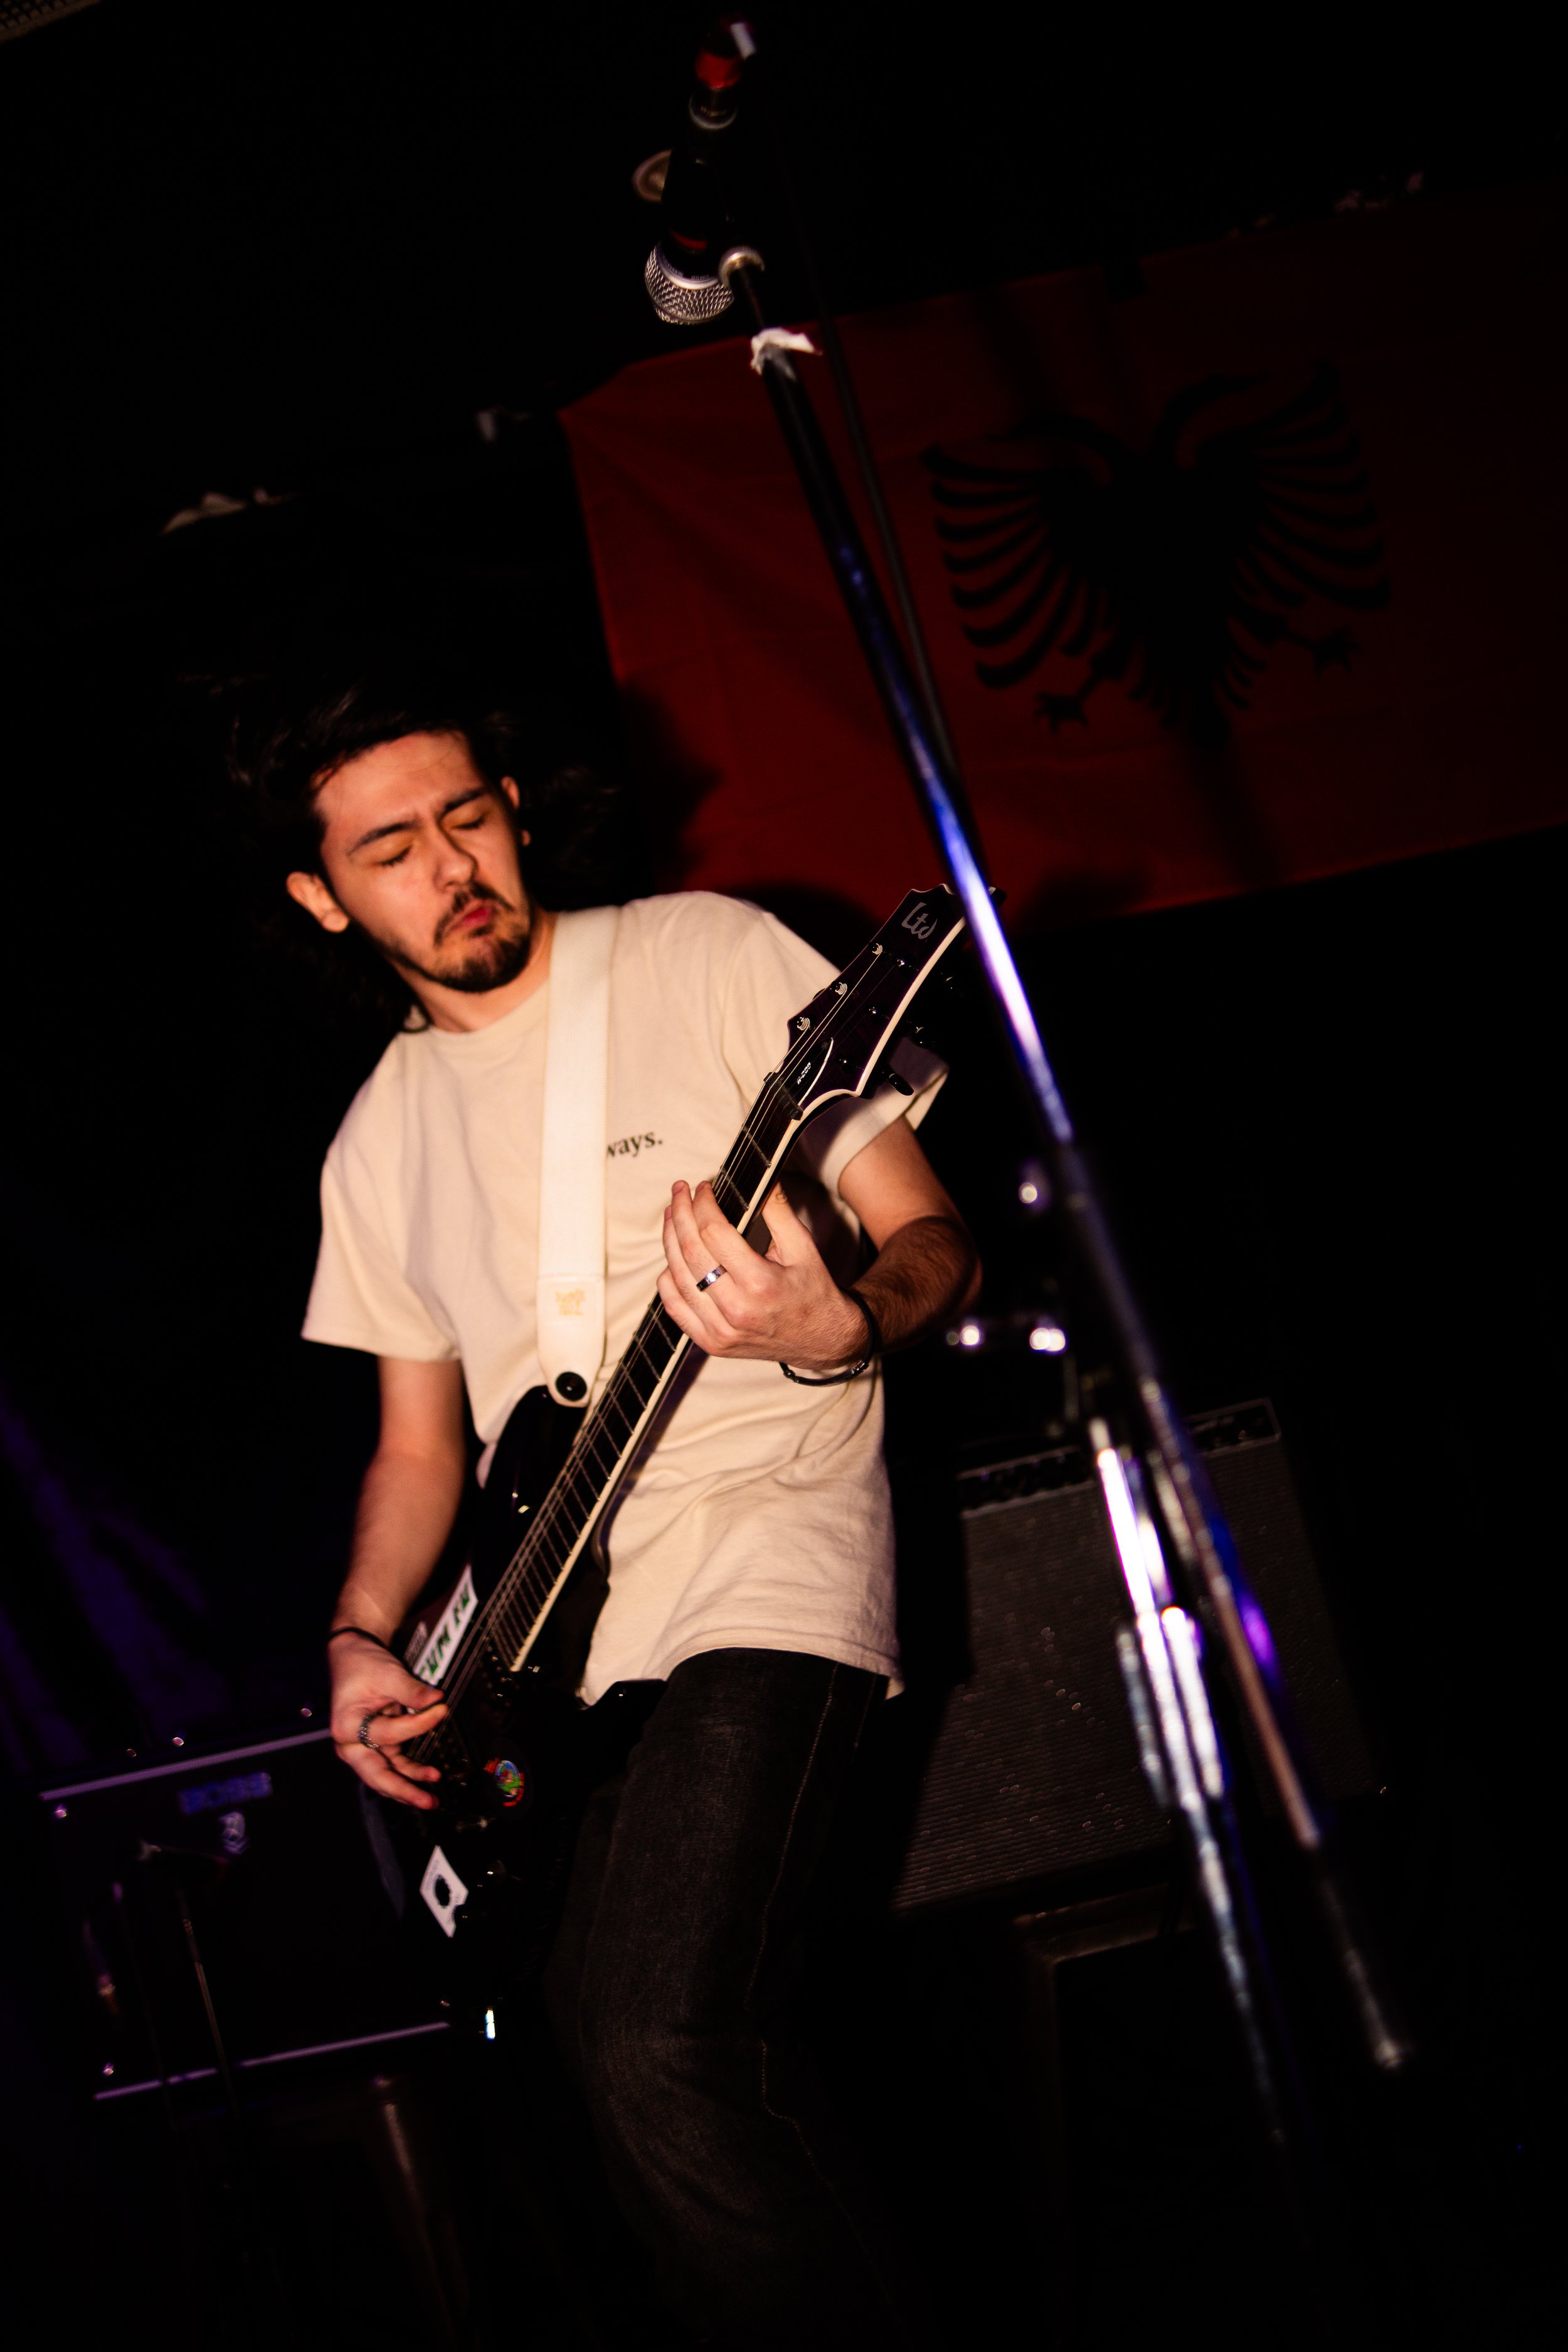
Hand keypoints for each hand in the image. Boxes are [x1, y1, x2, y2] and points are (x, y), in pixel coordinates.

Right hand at [329, 1631, 448, 1811]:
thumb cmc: (363, 1665)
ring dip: (409, 1787)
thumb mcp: (387, 1674)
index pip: (389, 1733)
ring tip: (432, 1798)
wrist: (352, 1655)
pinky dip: (409, 1772)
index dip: (418, 1725)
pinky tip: (428, 1776)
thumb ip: (412, 1691)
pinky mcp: (376, 1744)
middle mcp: (350, 1744)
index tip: (441, 1710)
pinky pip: (393, 1764)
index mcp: (346, 1727)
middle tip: (428, 1801)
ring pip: (386, 1775)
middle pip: (377, 1775)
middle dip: (404, 1790)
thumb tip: (438, 1701)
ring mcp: (362, 1747)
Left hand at [658, 1179, 867, 1370]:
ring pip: (677, 1277)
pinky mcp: (711, 1343)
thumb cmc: (813, 1290)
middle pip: (690, 1251)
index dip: (703, 1204)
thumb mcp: (803, 1246)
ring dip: (670, 1240)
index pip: (713, 1232)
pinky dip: (668, 1279)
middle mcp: (736, 1310)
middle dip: (680, 1214)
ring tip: (672, 1215)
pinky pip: (674, 1307)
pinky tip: (673, 1257)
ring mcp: (720, 1331)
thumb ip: (777, 1210)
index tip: (704, 1186)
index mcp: (760, 1283)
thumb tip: (759, 1175)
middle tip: (679, 1191)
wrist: (822, 1340)